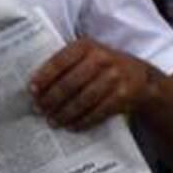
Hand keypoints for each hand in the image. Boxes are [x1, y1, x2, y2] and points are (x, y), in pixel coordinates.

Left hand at [28, 39, 152, 131]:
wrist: (141, 77)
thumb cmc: (104, 66)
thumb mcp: (88, 55)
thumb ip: (66, 63)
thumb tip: (36, 85)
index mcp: (87, 46)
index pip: (60, 61)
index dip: (44, 77)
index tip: (32, 90)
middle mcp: (101, 59)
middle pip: (70, 83)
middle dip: (51, 99)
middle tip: (39, 109)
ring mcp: (114, 78)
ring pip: (82, 100)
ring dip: (64, 113)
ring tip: (52, 121)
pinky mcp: (122, 96)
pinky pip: (97, 112)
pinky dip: (82, 121)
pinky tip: (71, 126)